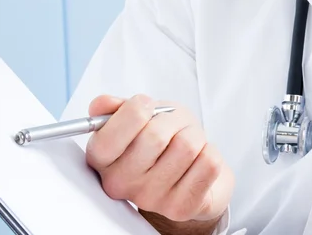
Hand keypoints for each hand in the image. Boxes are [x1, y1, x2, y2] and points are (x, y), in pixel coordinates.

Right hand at [86, 95, 233, 232]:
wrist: (188, 173)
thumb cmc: (163, 141)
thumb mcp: (141, 116)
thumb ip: (118, 108)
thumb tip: (102, 104)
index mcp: (102, 159)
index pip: (110, 135)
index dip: (136, 109)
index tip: (146, 106)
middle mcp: (121, 183)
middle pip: (155, 136)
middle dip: (172, 121)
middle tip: (172, 127)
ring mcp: (151, 199)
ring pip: (187, 145)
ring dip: (194, 135)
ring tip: (186, 143)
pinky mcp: (181, 207)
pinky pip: (208, 162)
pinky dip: (209, 151)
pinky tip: (198, 159)